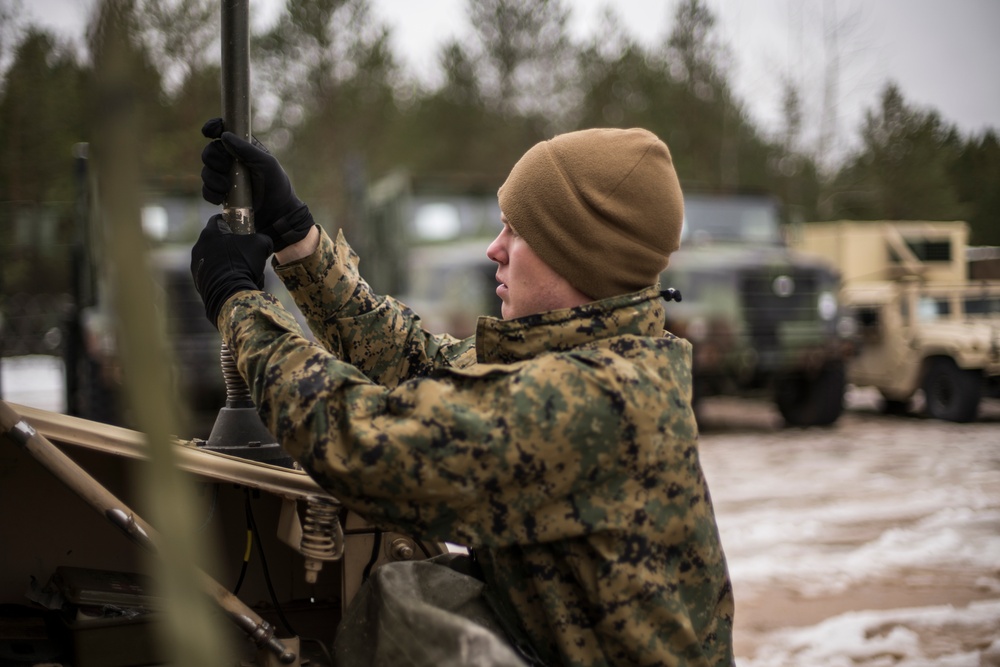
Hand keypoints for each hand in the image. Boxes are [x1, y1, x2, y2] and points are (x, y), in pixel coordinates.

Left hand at [191, 215, 273, 327]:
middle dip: (232, 245)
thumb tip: (265, 244)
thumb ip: (263, 238)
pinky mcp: (198, 281)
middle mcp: (198, 247)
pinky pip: (213, 274)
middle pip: (217, 240)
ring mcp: (196, 265)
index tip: (242, 229)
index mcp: (209, 233)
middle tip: (246, 252)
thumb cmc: (243, 263)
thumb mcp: (260, 244)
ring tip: (243, 271)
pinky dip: (223, 276)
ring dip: (228, 261)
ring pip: (215, 258)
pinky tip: (235, 282)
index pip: (218, 219)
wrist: (230, 293)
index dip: (232, 221)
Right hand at [200, 118, 314, 250]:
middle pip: (210, 151)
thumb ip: (248, 149)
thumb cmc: (277, 186)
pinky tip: (222, 197)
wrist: (278, 215)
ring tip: (226, 187)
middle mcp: (232, 161)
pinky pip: (207, 190)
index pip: (224, 132)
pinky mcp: (222, 195)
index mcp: (244, 149)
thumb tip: (224, 136)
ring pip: (206, 171)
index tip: (209, 132)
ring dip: (213, 178)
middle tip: (226, 168)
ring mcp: (226, 178)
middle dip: (213, 158)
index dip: (213, 128)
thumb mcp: (267, 164)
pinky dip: (211, 193)